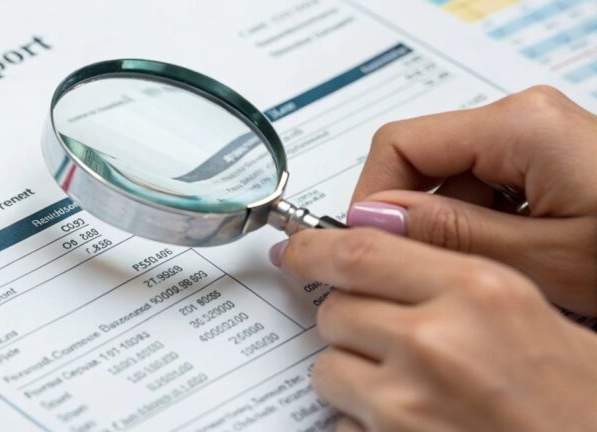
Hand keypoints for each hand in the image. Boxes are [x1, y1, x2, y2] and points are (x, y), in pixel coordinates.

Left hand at [272, 228, 596, 431]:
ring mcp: (407, 403)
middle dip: (347, 318)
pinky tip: (406, 421)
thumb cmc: (576, 397)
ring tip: (403, 384)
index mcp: (476, 291)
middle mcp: (435, 341)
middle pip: (336, 309)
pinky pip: (339, 422)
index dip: (314, 248)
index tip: (296, 251)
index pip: (360, 250)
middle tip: (381, 332)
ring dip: (350, 372)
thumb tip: (377, 261)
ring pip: (328, 368)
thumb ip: (447, 276)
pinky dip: (358, 420)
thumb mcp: (523, 310)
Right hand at [346, 86, 596, 315]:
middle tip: (433, 273)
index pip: (398, 144)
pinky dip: (482, 226)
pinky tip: (515, 258)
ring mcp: (534, 137)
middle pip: (422, 162)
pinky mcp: (544, 158)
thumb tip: (374, 218)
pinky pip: (484, 189)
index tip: (369, 246)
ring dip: (453, 229)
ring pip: (451, 182)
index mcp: (520, 126)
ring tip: (495, 272)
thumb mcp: (548, 257)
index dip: (371, 198)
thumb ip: (453, 234)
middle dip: (418, 220)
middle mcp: (523, 118)